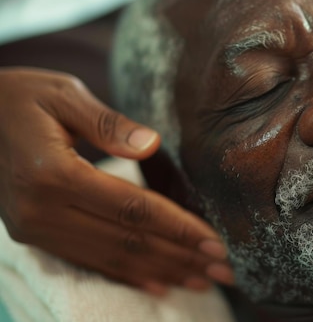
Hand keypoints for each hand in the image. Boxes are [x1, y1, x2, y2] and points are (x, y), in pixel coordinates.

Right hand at [0, 67, 232, 294]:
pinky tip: (158, 284)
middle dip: (180, 257)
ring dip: (161, 271)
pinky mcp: (33, 236)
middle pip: (127, 242)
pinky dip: (127, 275)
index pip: (132, 209)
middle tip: (224, 271)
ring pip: (111, 258)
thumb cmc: (18, 98)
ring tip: (201, 280)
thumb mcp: (63, 94)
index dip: (178, 228)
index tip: (216, 243)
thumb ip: (107, 122)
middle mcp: (41, 211)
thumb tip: (151, 145)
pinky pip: (88, 261)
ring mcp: (35, 229)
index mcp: (53, 174)